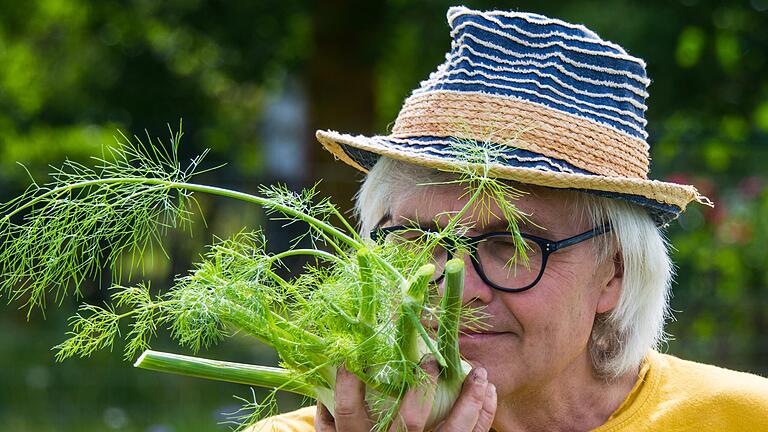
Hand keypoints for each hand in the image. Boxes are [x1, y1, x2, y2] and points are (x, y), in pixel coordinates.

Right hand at [315, 363, 496, 431]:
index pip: (349, 413)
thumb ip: (333, 415)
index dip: (348, 384)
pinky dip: (483, 414)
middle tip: (432, 359)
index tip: (353, 355)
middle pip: (410, 421)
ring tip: (479, 373)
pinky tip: (487, 394)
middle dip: (425, 386)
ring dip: (470, 400)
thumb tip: (331, 372)